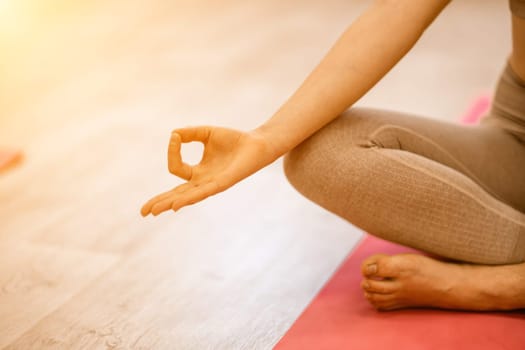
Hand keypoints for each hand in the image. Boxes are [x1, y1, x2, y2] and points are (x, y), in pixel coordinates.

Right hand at [141, 126, 277, 215]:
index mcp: (199, 172)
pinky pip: (203, 192)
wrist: (257, 144)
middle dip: (159, 202)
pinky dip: (189, 198)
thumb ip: (189, 134)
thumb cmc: (234, 140)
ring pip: (187, 197)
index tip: (176, 137)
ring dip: (170, 203)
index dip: (172, 151)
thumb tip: (173, 135)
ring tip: (155, 211)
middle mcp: (204, 182)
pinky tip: (177, 204)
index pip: (176, 168)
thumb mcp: (206, 133)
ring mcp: (213, 185)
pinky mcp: (223, 184)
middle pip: (176, 195)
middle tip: (143, 212)